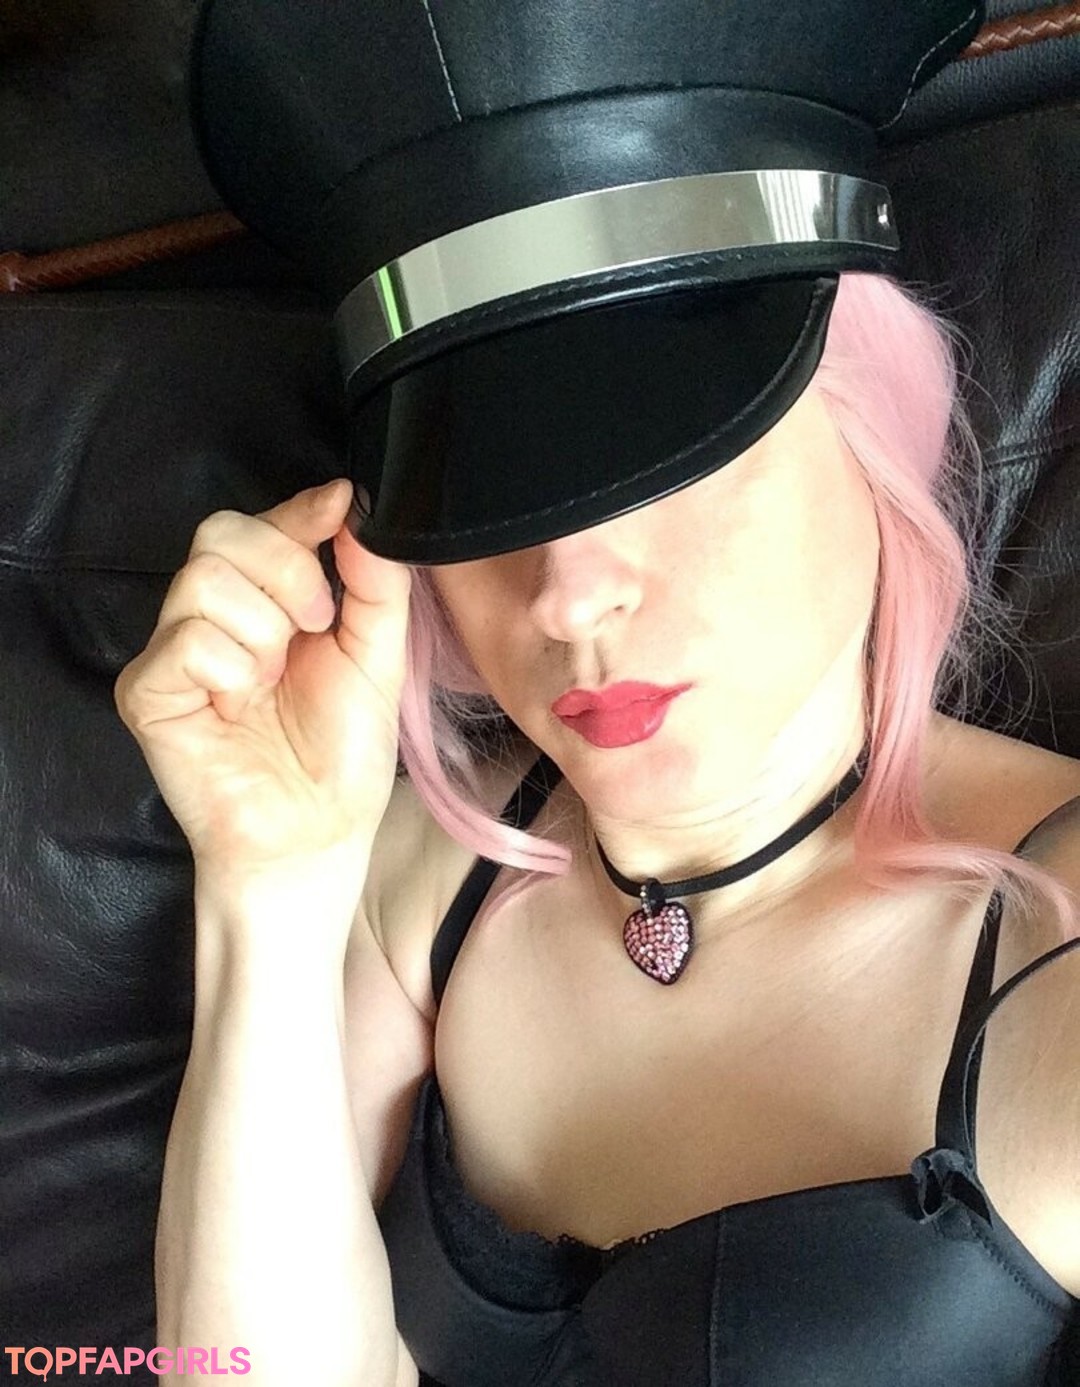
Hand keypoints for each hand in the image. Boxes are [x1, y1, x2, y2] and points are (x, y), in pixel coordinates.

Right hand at [114, 480, 410, 881]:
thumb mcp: (379, 656)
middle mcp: (211, 619)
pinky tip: (241, 706)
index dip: (299, 511)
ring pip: (204, 582)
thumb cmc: (342, 755)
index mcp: (265, 603)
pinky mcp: (147, 693)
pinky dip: (232, 670)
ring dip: (263, 633)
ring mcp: (173, 654)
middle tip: (316, 629)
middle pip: (220, 533)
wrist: (318, 835)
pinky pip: (186, 641)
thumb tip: (355, 507)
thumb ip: (373, 582)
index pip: (261, 524)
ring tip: (273, 684)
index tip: (340, 507)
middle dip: (286, 571)